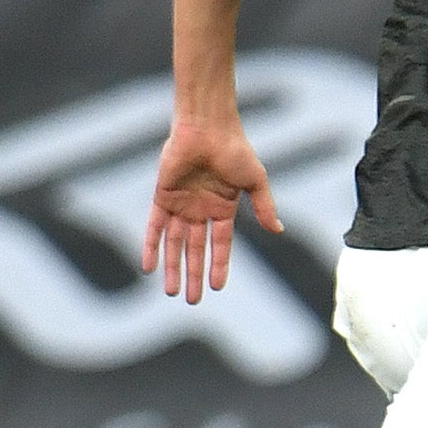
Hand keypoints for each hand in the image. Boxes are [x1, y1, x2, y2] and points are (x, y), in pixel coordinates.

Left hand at [141, 114, 282, 303]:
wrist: (208, 127)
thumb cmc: (235, 149)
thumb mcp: (255, 181)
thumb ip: (264, 207)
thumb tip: (279, 230)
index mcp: (222, 209)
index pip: (220, 244)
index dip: (219, 266)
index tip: (218, 288)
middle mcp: (200, 210)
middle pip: (195, 250)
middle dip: (194, 275)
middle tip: (192, 300)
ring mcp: (180, 204)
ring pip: (174, 243)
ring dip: (172, 267)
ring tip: (172, 291)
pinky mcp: (162, 196)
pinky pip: (154, 226)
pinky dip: (151, 246)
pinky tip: (149, 267)